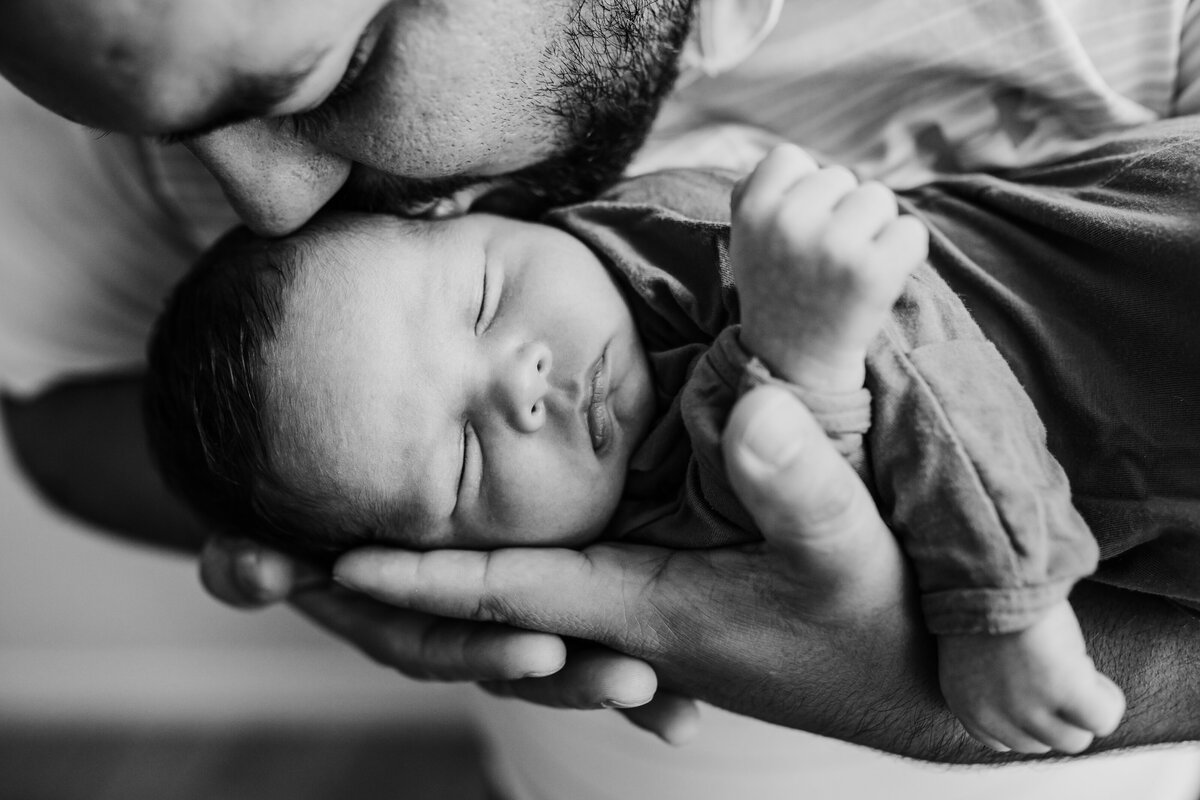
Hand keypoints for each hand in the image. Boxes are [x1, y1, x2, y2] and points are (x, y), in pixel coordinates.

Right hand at [199, 535, 698, 743]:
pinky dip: (635, 645)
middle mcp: (458, 632)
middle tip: (638, 686)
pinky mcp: (539, 589)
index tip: (539, 654)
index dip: (486, 653)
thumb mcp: (262, 540)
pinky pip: (585, 620)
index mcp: (404, 623)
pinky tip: (693, 697)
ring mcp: (499, 616)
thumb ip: (249, 563)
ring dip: (614, 673)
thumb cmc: (292, 518)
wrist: (324, 510)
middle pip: (519, 662)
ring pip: (560, 652)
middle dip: (576, 679)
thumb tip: (249, 572)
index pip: (446, 646)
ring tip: (676, 705)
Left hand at [335, 386, 952, 754]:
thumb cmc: (881, 623)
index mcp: (641, 611)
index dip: (421, 575)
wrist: (914, 686)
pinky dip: (510, 572)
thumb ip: (797, 482)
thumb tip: (746, 404)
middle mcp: (621, 620)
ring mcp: (638, 618)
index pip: (508, 593)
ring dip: (447, 578)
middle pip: (486, 604)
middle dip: (402, 586)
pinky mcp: (667, 603)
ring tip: (370, 546)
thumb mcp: (849, 549)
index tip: (331, 558)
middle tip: (305, 555)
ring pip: (519, 597)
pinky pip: (564, 589)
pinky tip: (495, 540)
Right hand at [731, 144, 926, 390]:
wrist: (794, 361)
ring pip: (877, 198)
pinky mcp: (872, 273)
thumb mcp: (746, 238)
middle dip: (840, 211)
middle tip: (824, 258)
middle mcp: (788, 225)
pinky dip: (903, 253)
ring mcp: (832, 248)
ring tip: (848, 266)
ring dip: (873, 228)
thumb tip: (792, 162)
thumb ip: (757, 191)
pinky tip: (877, 278)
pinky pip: (910, 231)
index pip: (789, 158)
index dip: (801, 188)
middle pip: (840, 177)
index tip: (799, 226)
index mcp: (752, 212)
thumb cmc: (777, 288)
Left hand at [939, 601, 1125, 754]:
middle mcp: (993, 716)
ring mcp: (1028, 710)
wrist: (984, 575)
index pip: (1004, 740)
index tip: (1034, 687)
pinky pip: (1101, 718)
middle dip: (1054, 712)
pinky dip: (1106, 700)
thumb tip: (1027, 691)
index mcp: (965, 705)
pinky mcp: (1063, 692)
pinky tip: (1094, 675)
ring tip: (1075, 670)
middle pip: (1041, 743)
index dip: (1027, 716)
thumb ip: (993, 685)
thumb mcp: (972, 656)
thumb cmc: (977, 602)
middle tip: (1056, 670)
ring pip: (1072, 738)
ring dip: (1081, 708)